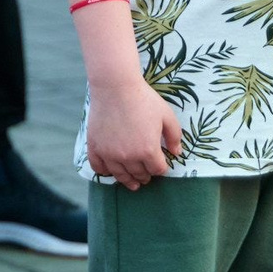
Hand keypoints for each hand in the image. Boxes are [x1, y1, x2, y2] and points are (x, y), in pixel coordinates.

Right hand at [87, 74, 180, 190]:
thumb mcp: (167, 115)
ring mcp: (110, 154)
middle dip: (145, 176)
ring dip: (128, 181)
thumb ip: (174, 136)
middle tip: (146, 177)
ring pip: (120, 176)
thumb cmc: (144, 99)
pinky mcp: (95, 148)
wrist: (115, 87)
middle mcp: (129, 157)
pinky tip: (110, 170)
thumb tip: (177, 153)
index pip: (158, 170)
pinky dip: (105, 171)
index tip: (160, 166)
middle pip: (139, 175)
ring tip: (132, 184)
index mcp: (148, 151)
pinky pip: (98, 168)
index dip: (161, 169)